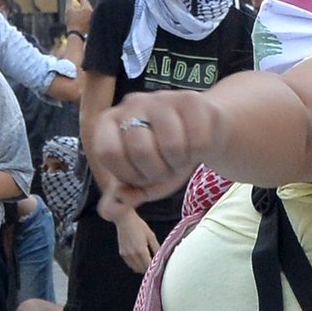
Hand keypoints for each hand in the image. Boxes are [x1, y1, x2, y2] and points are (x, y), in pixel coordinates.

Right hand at [64, 0, 92, 35]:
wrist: (76, 36)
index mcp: (87, 8)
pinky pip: (86, 16)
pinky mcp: (91, 23)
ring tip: (72, 13)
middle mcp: (92, 12)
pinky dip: (81, 15)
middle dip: (77, 3)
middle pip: (84, 4)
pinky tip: (75, 19)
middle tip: (70, 6)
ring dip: (79, 9)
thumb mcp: (68, 10)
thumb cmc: (72, 23)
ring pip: (85, 10)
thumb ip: (69, 1)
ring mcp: (92, 18)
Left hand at [91, 90, 214, 208]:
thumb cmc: (166, 158)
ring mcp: (161, 99)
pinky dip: (199, 152)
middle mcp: (132, 104)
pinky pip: (197, 139)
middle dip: (157, 171)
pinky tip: (194, 145)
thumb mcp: (143, 181)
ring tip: (178, 156)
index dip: (128, 174)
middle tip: (163, 167)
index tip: (140, 175)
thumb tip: (109, 212)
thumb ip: (124, 196)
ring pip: (171, 145)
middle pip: (141, 150)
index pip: (109, 152)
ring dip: (179, 162)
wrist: (202, 132)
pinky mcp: (191, 100)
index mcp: (110, 122)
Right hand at [101, 197, 159, 273]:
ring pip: (135, 269)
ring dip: (141, 268)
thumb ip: (156, 248)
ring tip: (147, 262)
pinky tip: (139, 258)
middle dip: (148, 268)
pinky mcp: (122, 253)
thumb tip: (162, 257)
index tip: (159, 266)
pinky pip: (130, 264)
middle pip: (142, 269)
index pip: (149, 266)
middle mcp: (133, 254)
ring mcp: (126, 255)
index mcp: (141, 250)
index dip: (154, 268)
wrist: (124, 219)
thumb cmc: (139, 225)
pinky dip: (135, 264)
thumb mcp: (151, 235)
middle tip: (154, 264)